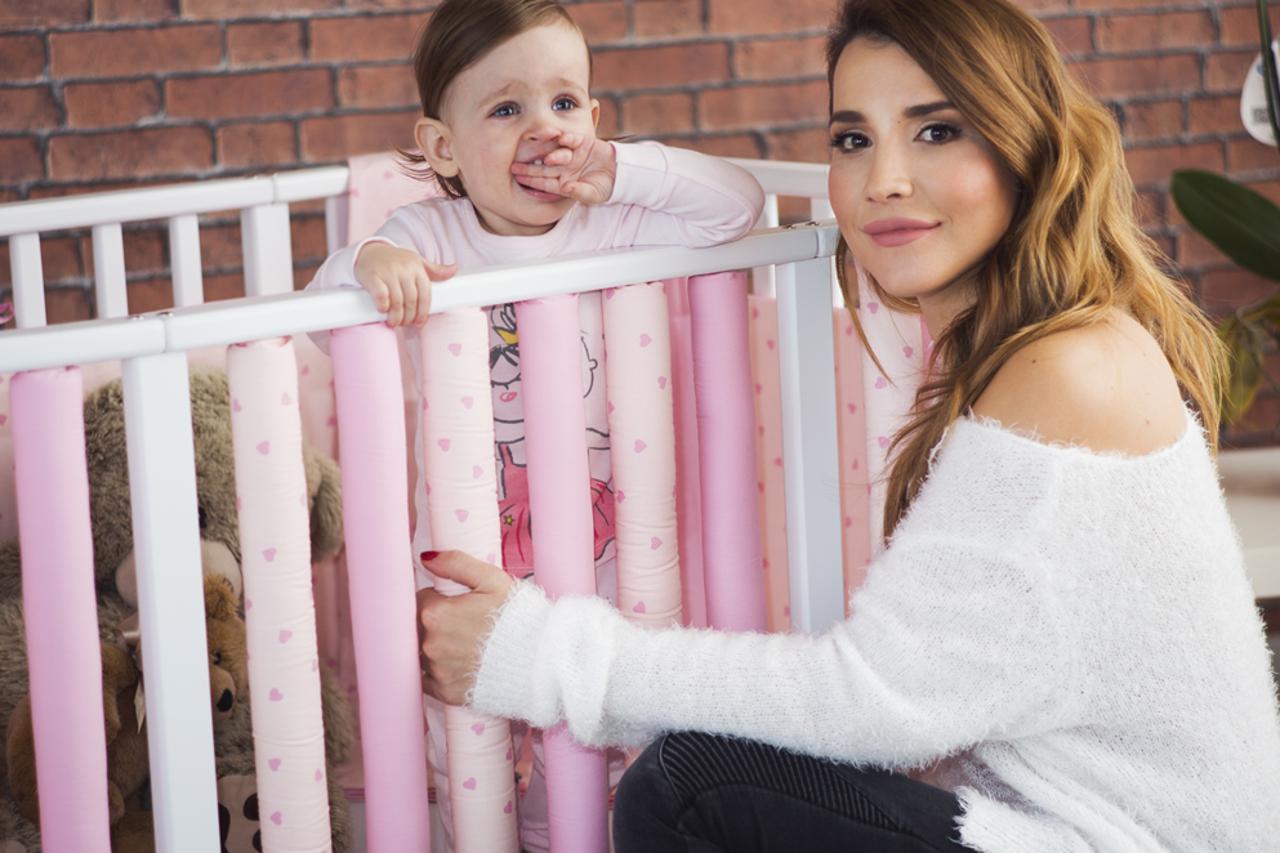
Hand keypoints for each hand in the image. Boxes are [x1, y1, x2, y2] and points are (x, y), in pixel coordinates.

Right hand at [354, 243, 456, 326]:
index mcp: (417, 267)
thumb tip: (454, 270)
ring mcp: (388, 272)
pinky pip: (381, 296)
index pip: (425, 294)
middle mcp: (404, 269)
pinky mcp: (372, 276)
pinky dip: (383, 306)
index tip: (419, 322)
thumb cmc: (395, 260)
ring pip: (397, 301)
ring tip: (394, 322)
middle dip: (409, 317)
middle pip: (411, 300)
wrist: (368, 251)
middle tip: (405, 324)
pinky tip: (383, 311)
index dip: (423, 312)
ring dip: (396, 316)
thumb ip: (434, 270)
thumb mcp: (416, 262)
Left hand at [417, 550, 515, 705]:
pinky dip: (440, 672)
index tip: (458, 604)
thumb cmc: (521, 618)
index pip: (420, 600)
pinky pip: (430, 680)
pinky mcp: (446, 693)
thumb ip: (456, 563)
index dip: (440, 599)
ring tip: (467, 645)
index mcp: (435, 613)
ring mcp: (437, 671)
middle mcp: (430, 644)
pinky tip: (463, 665)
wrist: (542, 661)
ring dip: (438, 648)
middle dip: (437, 623)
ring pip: (424, 653)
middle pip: (419, 628)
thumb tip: (426, 559)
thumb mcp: (493, 580)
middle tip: (466, 624)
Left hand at [510, 133, 616, 204]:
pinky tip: (562, 138)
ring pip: (557, 153)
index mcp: (563, 182)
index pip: (544, 182)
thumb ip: (579, 193)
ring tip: (548, 158)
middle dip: (530, 167)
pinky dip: (567, 139)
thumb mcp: (594, 194)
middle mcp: (564, 168)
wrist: (620, 173)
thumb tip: (566, 189)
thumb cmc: (605, 187)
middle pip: (544, 168)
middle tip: (515, 166)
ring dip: (552, 154)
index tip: (518, 179)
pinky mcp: (581, 143)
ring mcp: (571, 155)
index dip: (531, 181)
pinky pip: (571, 139)